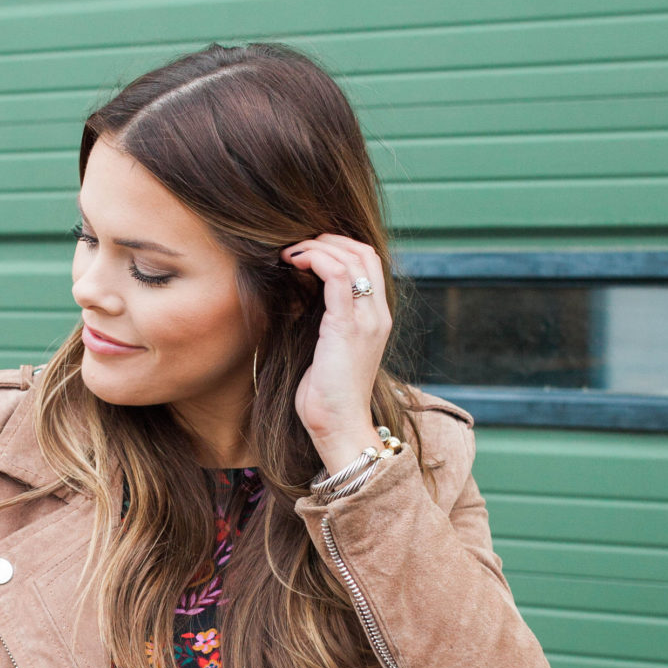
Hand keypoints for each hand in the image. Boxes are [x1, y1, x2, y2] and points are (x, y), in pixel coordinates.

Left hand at [281, 233, 392, 472]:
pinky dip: (314, 259)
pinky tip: (294, 262)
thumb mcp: (329, 349)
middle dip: (327, 239)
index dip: (339, 246)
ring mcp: (366, 320)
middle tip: (296, 245)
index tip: (307, 250)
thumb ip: (326, 321)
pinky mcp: (347, 326)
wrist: (338, 427)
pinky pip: (337, 275)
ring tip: (290, 252)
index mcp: (377, 319)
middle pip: (364, 252)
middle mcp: (378, 315)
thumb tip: (301, 296)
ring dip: (317, 246)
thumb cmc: (327, 396)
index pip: (370, 262)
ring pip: (351, 257)